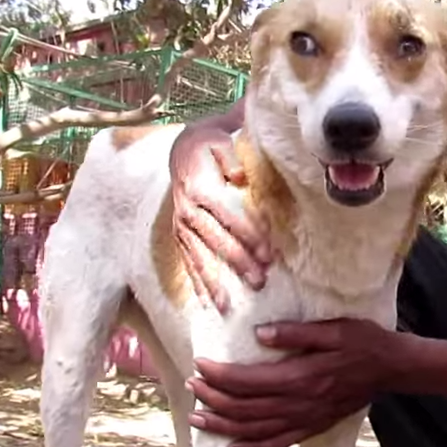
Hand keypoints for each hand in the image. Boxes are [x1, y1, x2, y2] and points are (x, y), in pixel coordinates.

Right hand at [169, 125, 275, 311]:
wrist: (181, 149)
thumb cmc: (209, 145)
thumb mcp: (220, 140)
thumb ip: (230, 157)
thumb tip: (239, 175)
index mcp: (200, 187)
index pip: (227, 216)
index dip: (248, 234)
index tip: (268, 253)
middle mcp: (188, 210)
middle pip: (215, 241)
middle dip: (237, 262)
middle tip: (259, 281)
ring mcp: (181, 226)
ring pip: (198, 257)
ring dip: (213, 283)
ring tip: (227, 306)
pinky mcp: (179, 235)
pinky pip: (187, 262)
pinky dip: (197, 283)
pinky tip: (207, 303)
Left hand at [187, 318, 401, 446]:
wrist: (392, 369)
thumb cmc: (363, 342)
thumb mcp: (334, 328)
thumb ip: (296, 333)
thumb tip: (259, 334)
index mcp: (302, 377)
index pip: (249, 381)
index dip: (220, 375)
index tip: (200, 364)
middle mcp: (301, 404)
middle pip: (246, 408)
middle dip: (214, 399)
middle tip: (192, 387)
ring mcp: (306, 420)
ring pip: (255, 430)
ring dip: (224, 426)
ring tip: (198, 418)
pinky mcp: (313, 428)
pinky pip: (277, 444)